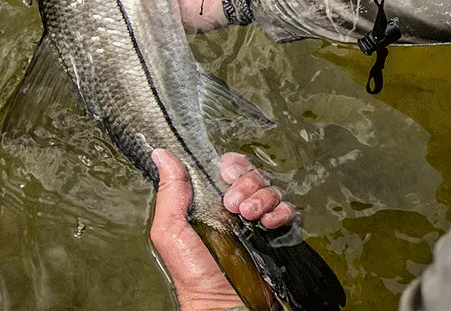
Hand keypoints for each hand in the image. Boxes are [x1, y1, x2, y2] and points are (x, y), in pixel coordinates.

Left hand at [150, 150, 295, 310]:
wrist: (223, 303)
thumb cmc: (194, 274)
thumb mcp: (171, 231)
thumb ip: (170, 192)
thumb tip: (161, 154)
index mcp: (211, 203)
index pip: (228, 168)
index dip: (231, 167)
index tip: (226, 175)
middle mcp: (236, 209)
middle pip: (252, 176)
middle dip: (246, 183)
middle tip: (234, 204)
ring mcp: (258, 221)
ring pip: (271, 190)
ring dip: (262, 198)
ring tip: (249, 217)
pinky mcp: (277, 234)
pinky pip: (289, 211)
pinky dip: (282, 213)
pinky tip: (269, 224)